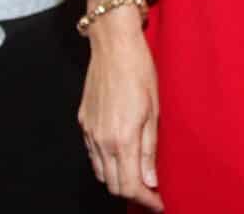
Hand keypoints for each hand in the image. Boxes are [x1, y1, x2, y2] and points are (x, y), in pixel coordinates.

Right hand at [79, 6, 162, 209]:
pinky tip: (122, 156)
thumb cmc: (140, 72)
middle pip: (113, 185)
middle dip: (133, 194)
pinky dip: (107, 164)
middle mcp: (101, 141)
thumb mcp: (155, 110)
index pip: (130, 186)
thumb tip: (150, 181)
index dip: (146, 200)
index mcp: (122, 139)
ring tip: (139, 176)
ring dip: (119, 180)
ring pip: (101, 172)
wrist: (113, 46)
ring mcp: (89, 133)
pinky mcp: (83, 123)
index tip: (159, 203)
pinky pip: (93, 155)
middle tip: (153, 192)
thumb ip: (150, 149)